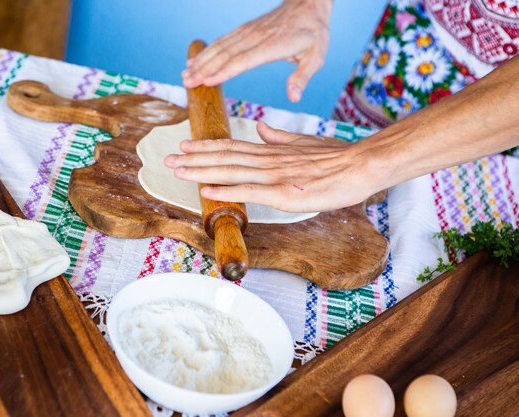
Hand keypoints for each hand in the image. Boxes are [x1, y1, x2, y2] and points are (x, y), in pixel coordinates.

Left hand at [164, 122, 383, 212]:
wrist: (362, 165)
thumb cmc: (337, 157)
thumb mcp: (304, 143)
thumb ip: (279, 137)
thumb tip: (258, 127)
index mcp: (272, 150)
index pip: (233, 147)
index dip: (207, 147)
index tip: (185, 146)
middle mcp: (268, 160)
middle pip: (225, 157)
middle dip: (194, 159)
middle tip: (168, 159)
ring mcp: (275, 176)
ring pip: (231, 171)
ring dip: (201, 171)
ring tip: (177, 170)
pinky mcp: (284, 193)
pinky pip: (248, 191)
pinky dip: (225, 189)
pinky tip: (205, 190)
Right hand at [182, 0, 332, 102]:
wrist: (308, 2)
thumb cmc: (313, 32)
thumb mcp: (316, 56)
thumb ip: (302, 77)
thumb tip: (293, 97)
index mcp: (272, 46)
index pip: (243, 60)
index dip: (225, 71)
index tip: (207, 82)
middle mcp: (256, 37)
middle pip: (225, 54)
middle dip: (204, 69)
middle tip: (187, 83)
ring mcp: (248, 32)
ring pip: (220, 47)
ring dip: (201, 61)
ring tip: (185, 74)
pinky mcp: (244, 30)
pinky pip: (222, 41)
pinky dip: (206, 51)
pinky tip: (194, 60)